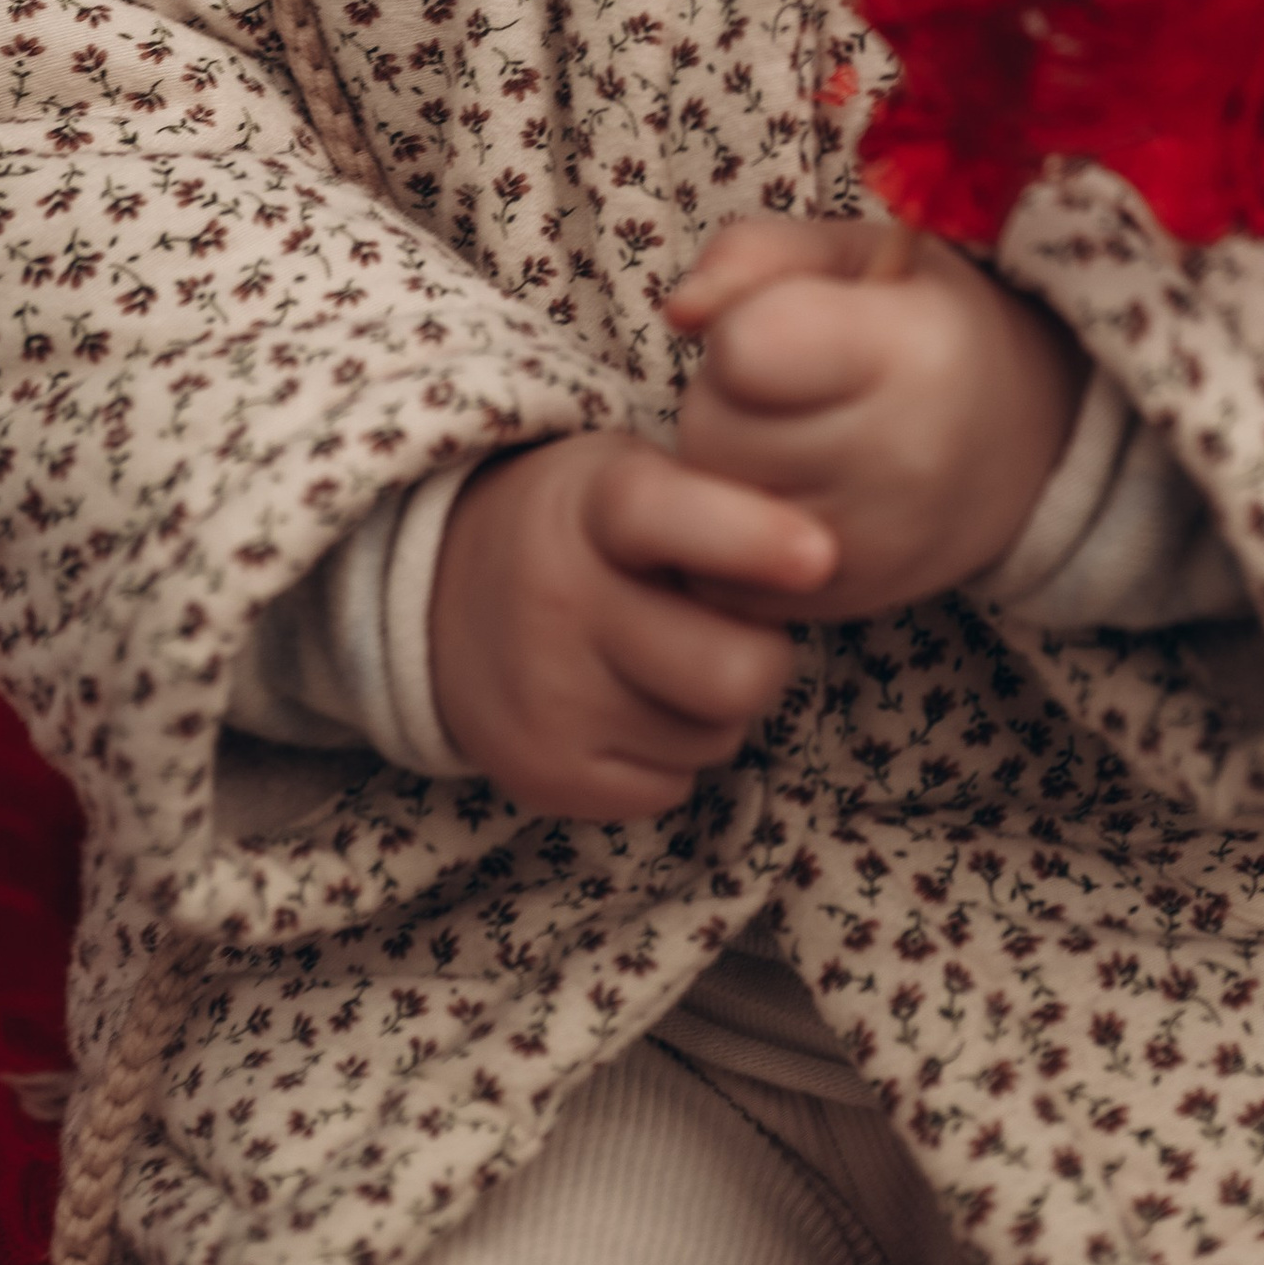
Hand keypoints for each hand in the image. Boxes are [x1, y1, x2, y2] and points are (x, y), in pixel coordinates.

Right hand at [429, 428, 836, 822]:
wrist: (440, 594)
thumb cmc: (585, 527)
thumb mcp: (631, 475)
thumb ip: (718, 507)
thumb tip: (823, 561)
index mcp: (594, 506)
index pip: (668, 518)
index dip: (749, 539)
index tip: (819, 554)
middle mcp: (561, 601)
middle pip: (732, 673)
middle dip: (764, 658)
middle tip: (737, 630)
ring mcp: (548, 697)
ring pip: (713, 738)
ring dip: (713, 708)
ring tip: (662, 660)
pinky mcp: (544, 773)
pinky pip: (670, 789)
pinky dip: (668, 755)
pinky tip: (625, 703)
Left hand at [664, 217, 1083, 622]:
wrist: (1018, 447)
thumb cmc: (918, 323)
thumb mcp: (854, 254)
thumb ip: (755, 251)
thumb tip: (680, 312)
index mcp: (914, 353)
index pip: (748, 348)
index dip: (741, 323)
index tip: (783, 321)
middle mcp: (902, 463)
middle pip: (712, 429)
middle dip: (722, 396)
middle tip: (783, 385)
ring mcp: (873, 550)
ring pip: (706, 505)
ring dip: (720, 465)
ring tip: (786, 434)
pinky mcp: (837, 609)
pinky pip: (715, 573)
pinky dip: (726, 533)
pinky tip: (784, 493)